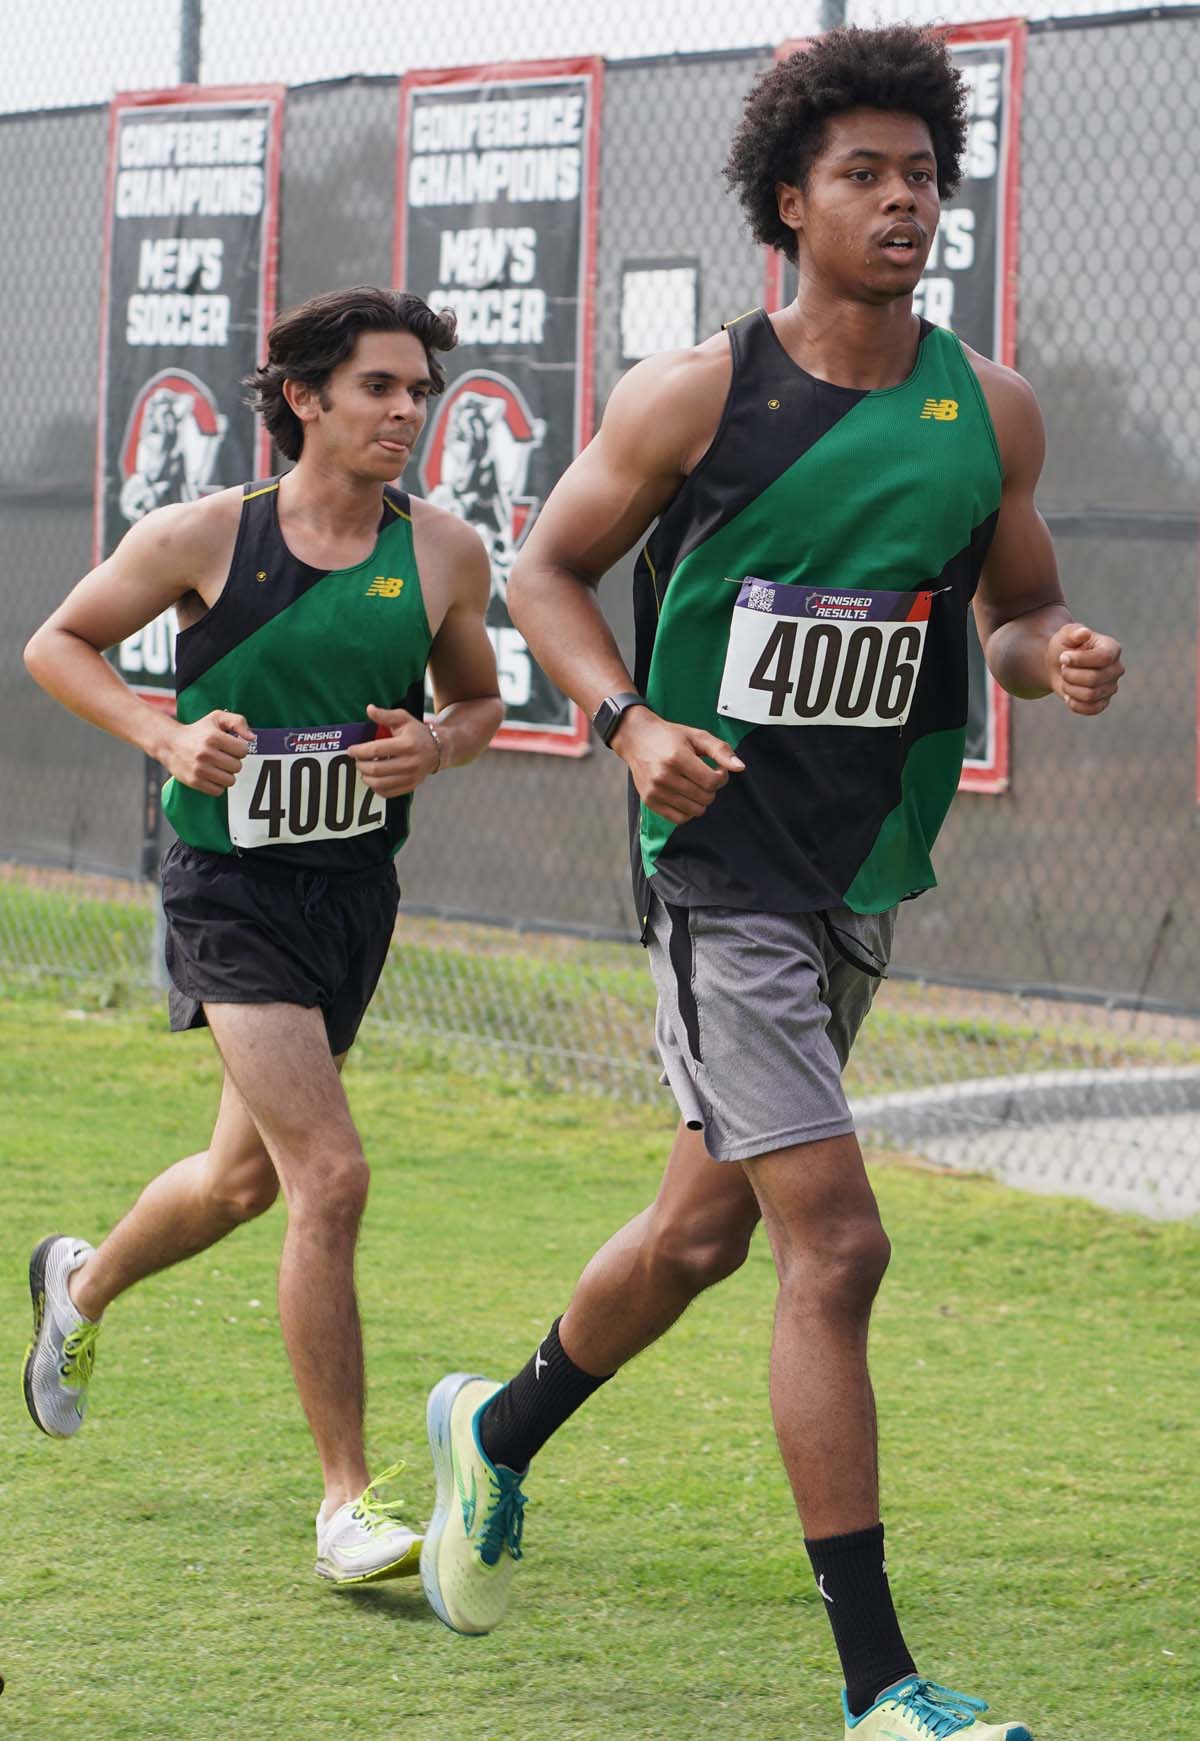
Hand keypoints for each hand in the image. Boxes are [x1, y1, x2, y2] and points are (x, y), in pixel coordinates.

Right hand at [163, 710, 250, 794]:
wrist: (169, 743)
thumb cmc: (198, 730)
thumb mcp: (217, 718)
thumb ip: (238, 722)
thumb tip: (252, 738)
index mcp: (213, 737)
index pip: (243, 751)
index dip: (239, 748)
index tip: (230, 746)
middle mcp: (206, 753)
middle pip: (238, 767)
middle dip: (233, 762)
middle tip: (222, 756)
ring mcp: (199, 769)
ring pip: (230, 781)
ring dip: (226, 774)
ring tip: (217, 766)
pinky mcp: (194, 781)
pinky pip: (219, 791)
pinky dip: (217, 785)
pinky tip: (211, 775)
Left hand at [347, 704, 439, 795]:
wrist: (439, 749)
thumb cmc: (418, 733)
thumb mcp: (404, 719)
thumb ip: (385, 715)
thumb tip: (369, 709)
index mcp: (407, 744)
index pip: (376, 750)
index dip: (359, 751)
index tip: (351, 750)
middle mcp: (410, 762)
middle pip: (375, 769)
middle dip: (361, 765)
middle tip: (357, 760)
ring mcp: (410, 777)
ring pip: (379, 783)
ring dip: (366, 777)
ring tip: (364, 770)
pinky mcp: (410, 786)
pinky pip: (387, 793)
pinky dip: (376, 788)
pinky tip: (374, 779)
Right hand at [612, 708, 744, 824]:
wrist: (636, 738)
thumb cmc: (669, 736)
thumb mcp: (697, 736)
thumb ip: (721, 750)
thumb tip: (741, 767)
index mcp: (677, 758)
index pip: (712, 782)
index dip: (721, 777)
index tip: (716, 769)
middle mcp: (664, 777)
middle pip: (706, 798)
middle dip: (711, 788)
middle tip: (703, 775)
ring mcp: (655, 791)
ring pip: (695, 811)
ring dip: (700, 800)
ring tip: (694, 785)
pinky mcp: (650, 801)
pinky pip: (679, 819)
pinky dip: (688, 811)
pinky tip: (685, 796)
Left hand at [1048, 622, 1123, 714]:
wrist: (1058, 667)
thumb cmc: (1064, 648)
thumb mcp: (1065, 635)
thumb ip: (1073, 632)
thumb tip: (1084, 633)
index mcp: (1112, 648)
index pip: (1104, 658)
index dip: (1080, 660)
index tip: (1063, 657)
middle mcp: (1116, 668)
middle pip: (1094, 679)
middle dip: (1070, 675)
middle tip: (1063, 668)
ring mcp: (1112, 687)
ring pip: (1090, 695)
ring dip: (1070, 688)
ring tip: (1066, 679)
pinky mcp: (1104, 702)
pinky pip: (1091, 709)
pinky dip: (1075, 704)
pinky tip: (1069, 695)